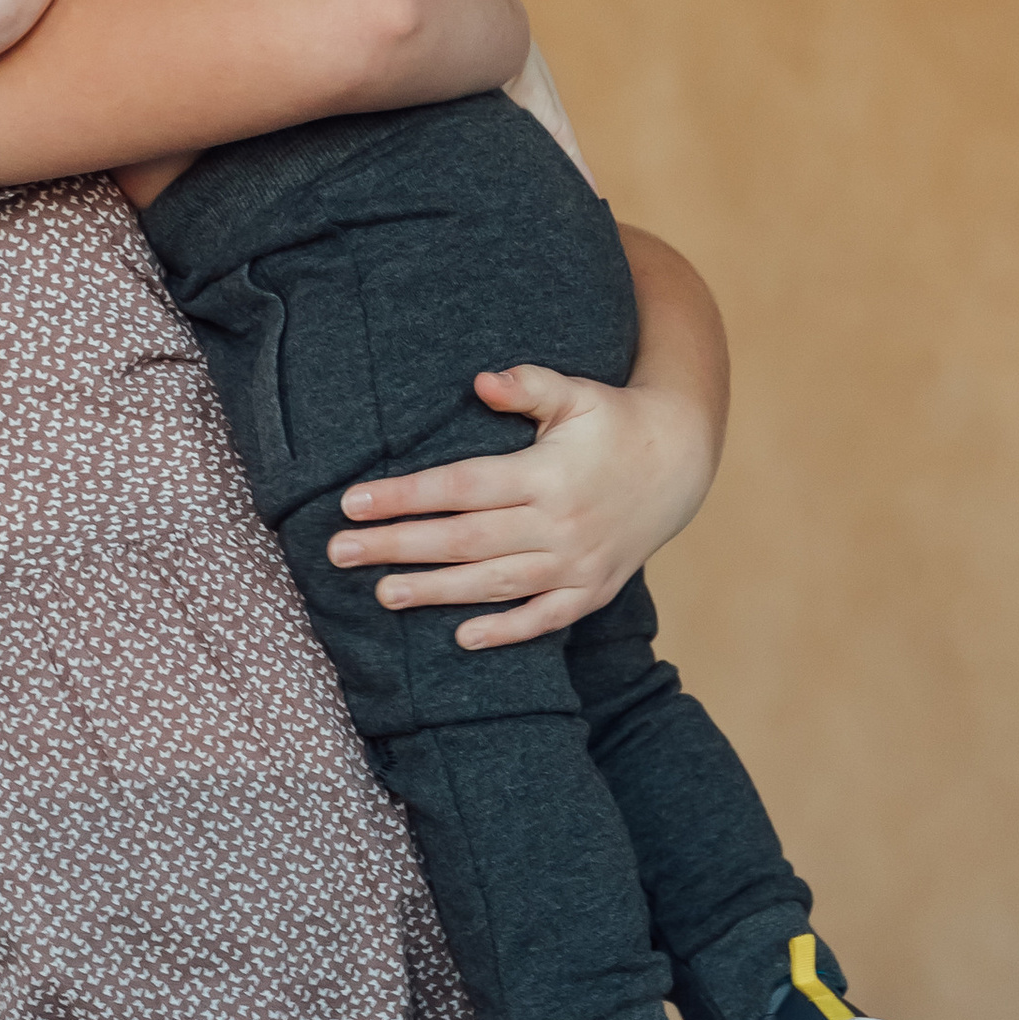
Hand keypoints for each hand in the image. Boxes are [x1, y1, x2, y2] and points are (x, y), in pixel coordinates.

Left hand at [325, 360, 718, 649]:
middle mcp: (559, 524)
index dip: (404, 496)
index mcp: (547, 474)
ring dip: (436, 592)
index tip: (352, 502)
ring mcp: (577, 563)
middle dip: (398, 547)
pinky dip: (506, 631)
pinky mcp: (592, 591)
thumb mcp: (577, 393)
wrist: (680, 463)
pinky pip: (544, 618)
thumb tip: (482, 381)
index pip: (461, 488)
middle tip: (338, 553)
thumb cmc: (613, 421)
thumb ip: (529, 385)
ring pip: (494, 583)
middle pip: (464, 540)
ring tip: (382, 594)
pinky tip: (461, 638)